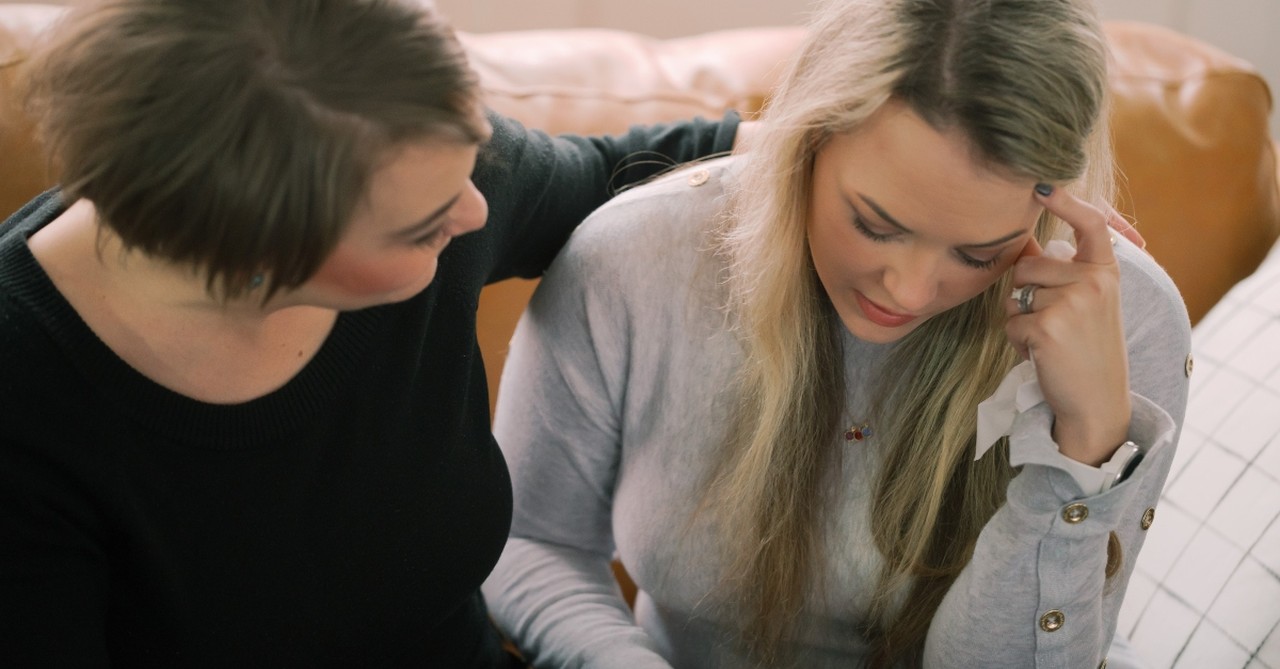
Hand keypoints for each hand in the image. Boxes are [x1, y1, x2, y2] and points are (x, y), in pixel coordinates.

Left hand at [1005, 185, 1130, 466]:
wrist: (1097, 403)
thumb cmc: (1086, 353)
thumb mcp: (1086, 305)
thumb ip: (1063, 275)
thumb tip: (1023, 243)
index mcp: (1106, 272)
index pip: (1090, 224)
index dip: (1066, 202)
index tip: (1042, 185)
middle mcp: (1094, 281)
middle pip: (1028, 265)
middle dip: (1026, 293)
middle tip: (1054, 325)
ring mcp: (1072, 303)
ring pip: (1014, 295)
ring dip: (1020, 319)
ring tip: (1049, 340)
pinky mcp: (1048, 326)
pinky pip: (1009, 322)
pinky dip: (1016, 341)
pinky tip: (1042, 355)